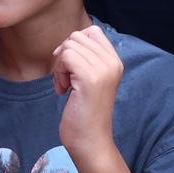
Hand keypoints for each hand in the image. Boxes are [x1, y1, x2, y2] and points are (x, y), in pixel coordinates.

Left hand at [53, 25, 122, 156]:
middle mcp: (113, 63)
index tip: (69, 66)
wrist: (90, 141)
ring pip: (70, 46)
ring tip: (66, 87)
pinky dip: (58, 73)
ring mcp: (103, 70)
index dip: (74, 44)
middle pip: (77, 37)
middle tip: (66, 79)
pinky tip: (63, 91)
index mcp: (115, 62)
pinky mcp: (91, 79)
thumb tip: (67, 41)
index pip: (92, 31)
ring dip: (60, 66)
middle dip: (64, 55)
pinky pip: (66, 57)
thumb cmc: (84, 112)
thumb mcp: (89, 79)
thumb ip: (86, 59)